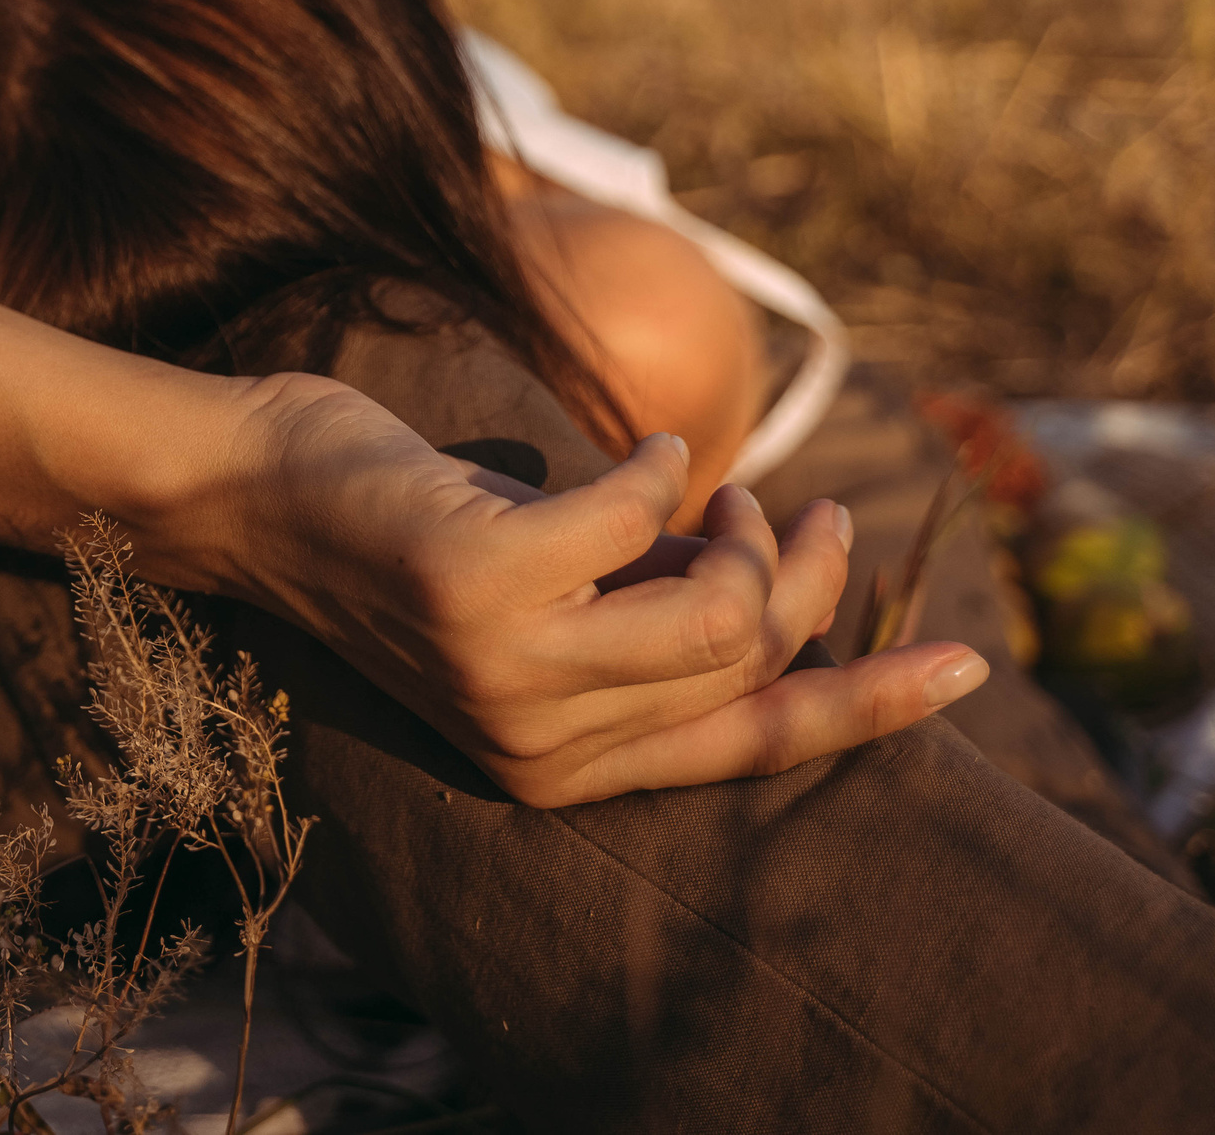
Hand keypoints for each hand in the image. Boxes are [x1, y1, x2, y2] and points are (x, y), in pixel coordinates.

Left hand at [192, 373, 986, 806]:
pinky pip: (642, 516)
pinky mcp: (483, 583)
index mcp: (562, 766)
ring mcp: (508, 671)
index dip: (869, 705)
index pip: (752, 747)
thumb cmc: (405, 542)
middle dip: (803, 571)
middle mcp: (538, 745)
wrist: (249, 499)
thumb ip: (645, 623)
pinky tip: (639, 448)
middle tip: (784, 504)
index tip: (965, 668)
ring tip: (713, 487)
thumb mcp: (544, 607)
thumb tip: (782, 580)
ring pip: (722, 605)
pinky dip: (658, 465)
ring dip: (744, 525)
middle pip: (754, 658)